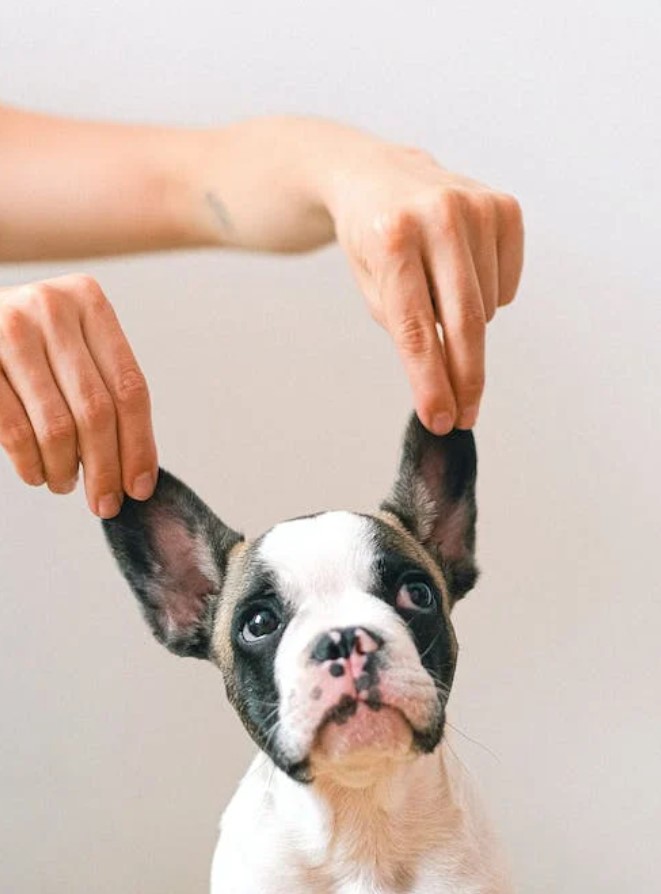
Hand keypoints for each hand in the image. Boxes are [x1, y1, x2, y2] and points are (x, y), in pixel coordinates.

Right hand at [0, 274, 156, 515]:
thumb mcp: (73, 344)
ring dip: (65, 470)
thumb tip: (139, 469)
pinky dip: (31, 464)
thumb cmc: (31, 344)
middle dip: (105, 468)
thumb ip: (106, 388)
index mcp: (88, 301)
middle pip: (97, 410)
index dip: (139, 445)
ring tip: (65, 484)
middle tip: (105, 503)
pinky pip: (14, 430)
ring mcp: (8, 331)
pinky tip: (38, 474)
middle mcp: (51, 308)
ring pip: (56, 425)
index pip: (130, 388)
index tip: (141, 487)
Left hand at [327, 142, 523, 432]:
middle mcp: (436, 215)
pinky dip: (489, 296)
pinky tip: (461, 271)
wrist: (376, 175)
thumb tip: (448, 383)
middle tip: (465, 415)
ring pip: (487, 308)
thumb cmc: (372, 240)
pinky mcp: (504, 206)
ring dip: (466, 324)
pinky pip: (508, 285)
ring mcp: (475, 205)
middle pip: (463, 321)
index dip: (430, 381)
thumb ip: (407, 329)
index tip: (442, 420)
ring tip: (437, 291)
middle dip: (465, 378)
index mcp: (391, 238)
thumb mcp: (371, 286)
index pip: (415, 328)